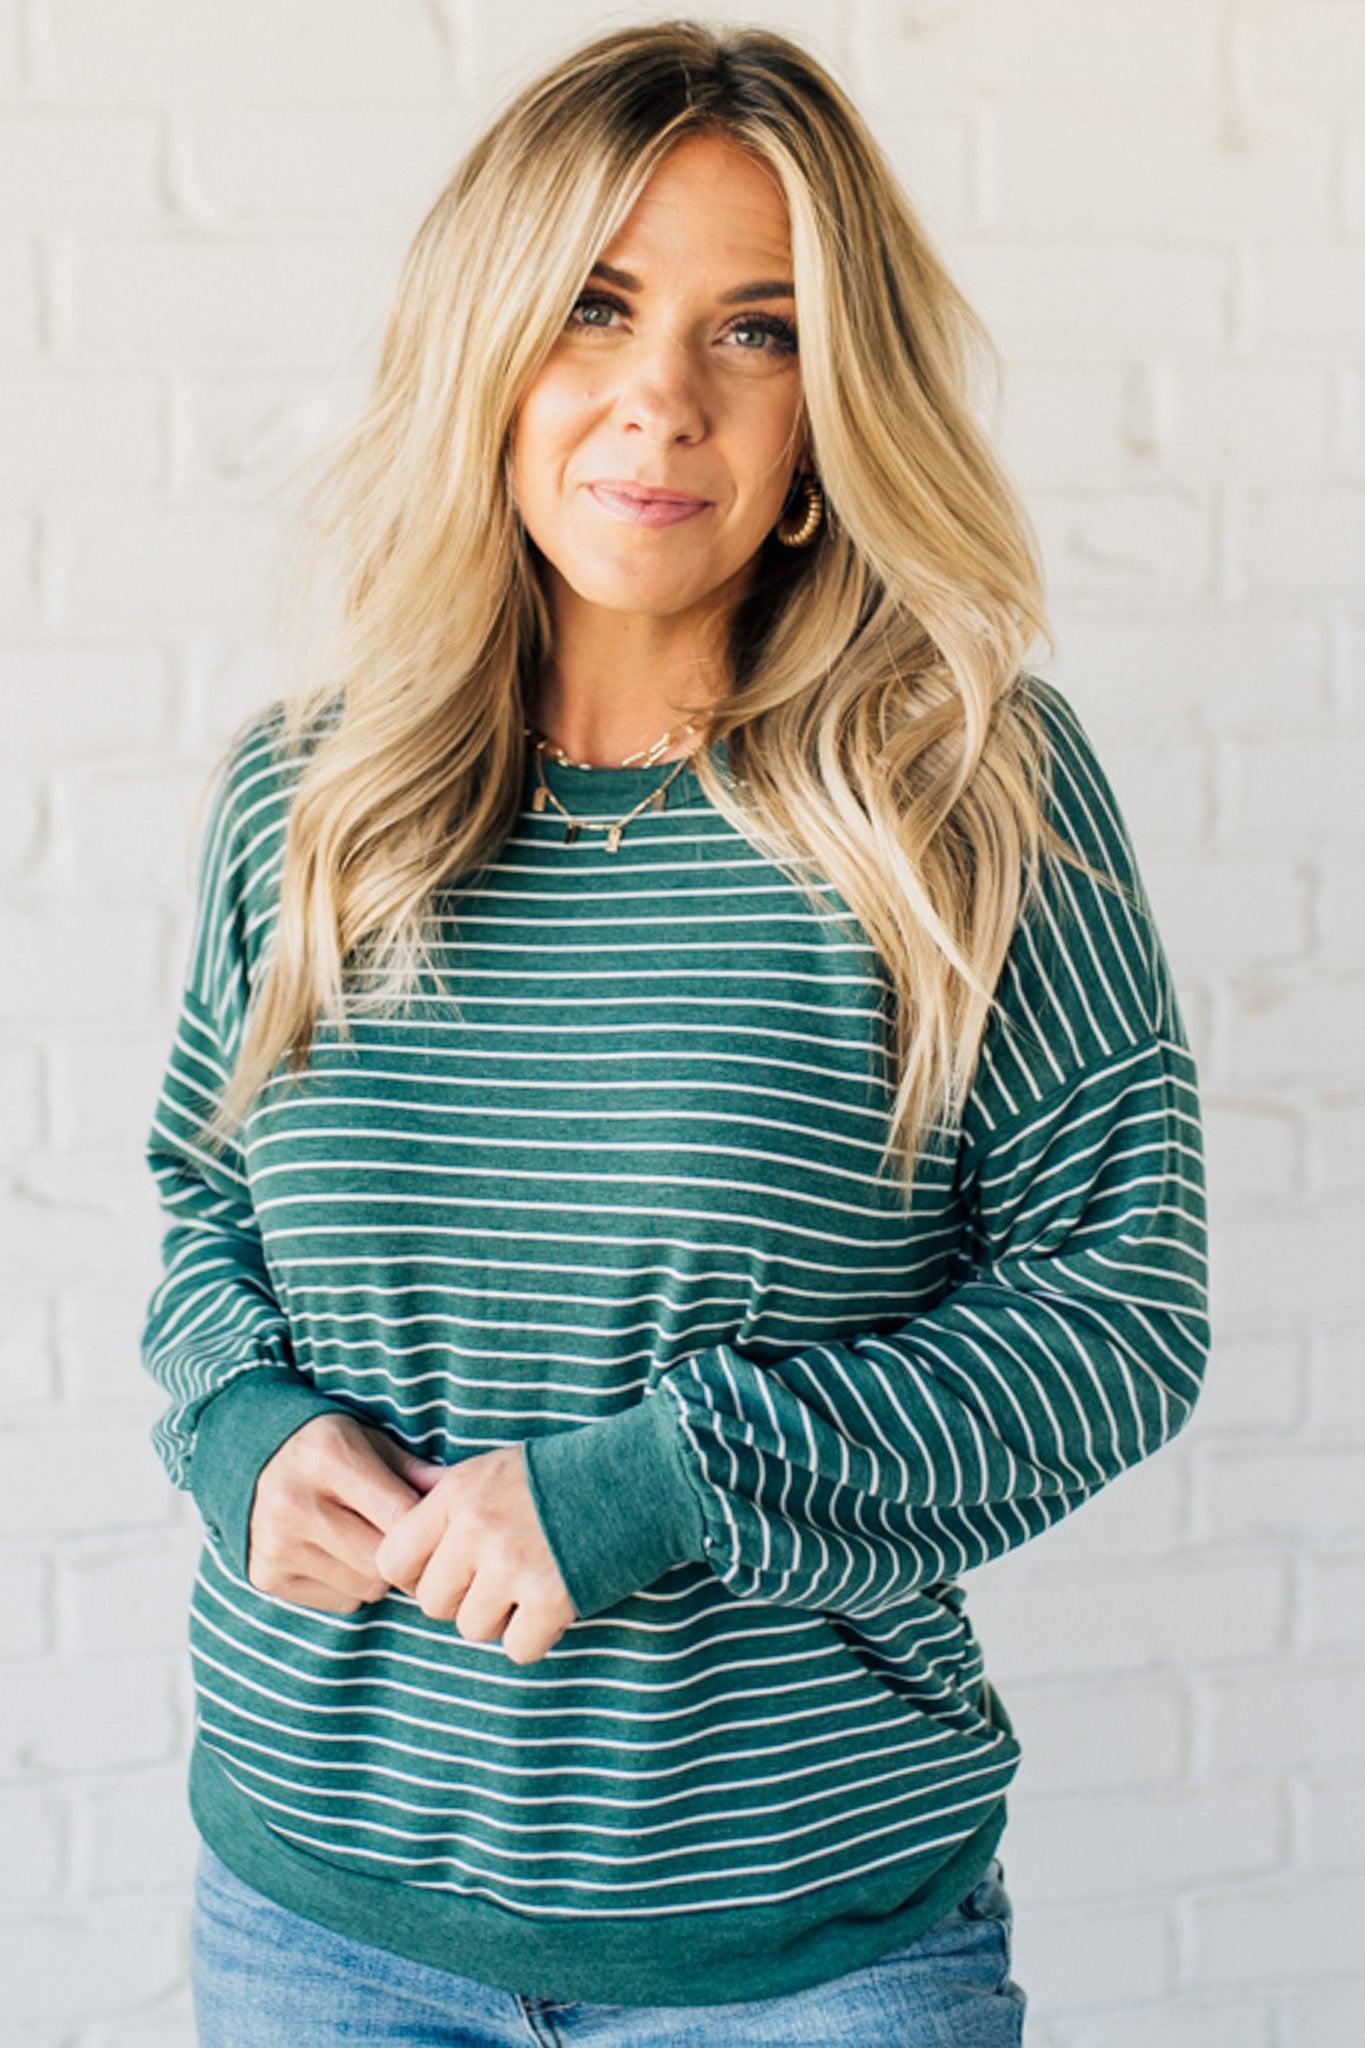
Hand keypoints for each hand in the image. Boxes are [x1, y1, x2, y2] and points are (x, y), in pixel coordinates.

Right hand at [246, 1412, 442, 1614]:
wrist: (247, 1456)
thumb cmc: (326, 1448)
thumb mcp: (369, 1441)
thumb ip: (414, 1471)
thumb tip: (460, 1495)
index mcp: (328, 1457)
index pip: (401, 1515)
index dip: (429, 1528)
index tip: (439, 1527)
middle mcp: (294, 1502)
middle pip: (383, 1561)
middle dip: (405, 1556)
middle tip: (407, 1540)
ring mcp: (275, 1544)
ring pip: (366, 1588)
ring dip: (380, 1573)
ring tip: (369, 1540)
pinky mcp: (265, 1575)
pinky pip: (340, 1602)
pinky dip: (352, 1585)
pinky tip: (340, 1554)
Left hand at [372, 1442, 577, 1665]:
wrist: (642, 1475)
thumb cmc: (564, 1473)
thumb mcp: (493, 1467)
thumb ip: (444, 1493)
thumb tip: (401, 1502)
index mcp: (457, 1495)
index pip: (393, 1561)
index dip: (418, 1574)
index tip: (450, 1569)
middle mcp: (476, 1530)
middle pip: (433, 1603)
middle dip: (464, 1599)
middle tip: (502, 1577)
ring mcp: (513, 1566)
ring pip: (473, 1629)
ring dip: (502, 1618)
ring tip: (533, 1583)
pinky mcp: (551, 1598)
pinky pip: (517, 1649)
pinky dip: (537, 1636)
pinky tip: (555, 1603)